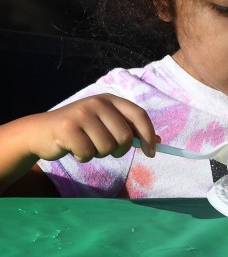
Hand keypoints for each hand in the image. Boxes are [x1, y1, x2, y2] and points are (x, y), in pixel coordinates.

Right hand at [24, 94, 158, 161]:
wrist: (41, 131)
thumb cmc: (80, 130)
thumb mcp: (105, 124)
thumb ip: (130, 129)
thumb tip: (158, 142)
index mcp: (111, 99)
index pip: (139, 115)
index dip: (149, 135)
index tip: (152, 153)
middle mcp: (98, 103)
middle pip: (125, 136)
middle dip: (119, 150)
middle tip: (106, 150)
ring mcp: (82, 114)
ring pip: (107, 147)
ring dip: (99, 154)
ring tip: (87, 145)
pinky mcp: (67, 128)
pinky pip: (88, 153)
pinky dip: (83, 157)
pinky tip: (74, 148)